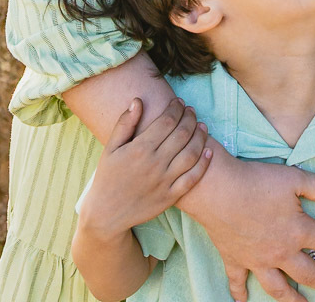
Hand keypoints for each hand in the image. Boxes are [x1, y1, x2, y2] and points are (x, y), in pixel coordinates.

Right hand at [79, 97, 211, 240]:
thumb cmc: (108, 177)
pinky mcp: (170, 197)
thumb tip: (138, 100)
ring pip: (191, 154)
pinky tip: (209, 151)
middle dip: (190, 118)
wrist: (106, 214)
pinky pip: (192, 179)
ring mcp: (164, 182)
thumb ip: (124, 123)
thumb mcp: (110, 148)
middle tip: (191, 111)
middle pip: (182, 134)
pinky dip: (204, 163)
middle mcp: (154, 164)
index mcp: (139, 149)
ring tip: (202, 126)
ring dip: (200, 136)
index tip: (179, 102)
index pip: (167, 121)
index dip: (176, 108)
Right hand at [181, 152, 314, 300]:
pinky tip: (244, 301)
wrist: (219, 190)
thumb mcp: (295, 179)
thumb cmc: (258, 181)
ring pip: (277, 288)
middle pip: (307, 272)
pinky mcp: (235, 260)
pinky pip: (238, 282)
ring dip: (291, 299)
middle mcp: (280, 252)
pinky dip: (240, 294)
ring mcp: (256, 260)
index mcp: (297, 231)